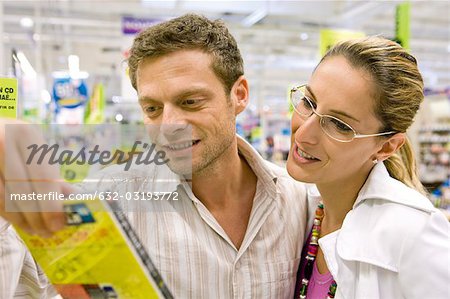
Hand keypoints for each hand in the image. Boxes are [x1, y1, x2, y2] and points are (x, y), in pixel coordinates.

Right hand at [0, 118, 69, 236]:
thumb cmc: (13, 140)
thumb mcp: (32, 148)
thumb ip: (49, 172)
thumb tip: (71, 198)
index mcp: (25, 135)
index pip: (42, 176)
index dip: (51, 204)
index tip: (60, 224)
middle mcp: (3, 143)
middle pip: (23, 190)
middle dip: (38, 216)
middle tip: (49, 232)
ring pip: (5, 199)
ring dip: (22, 220)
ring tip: (37, 231)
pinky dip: (9, 215)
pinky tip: (20, 222)